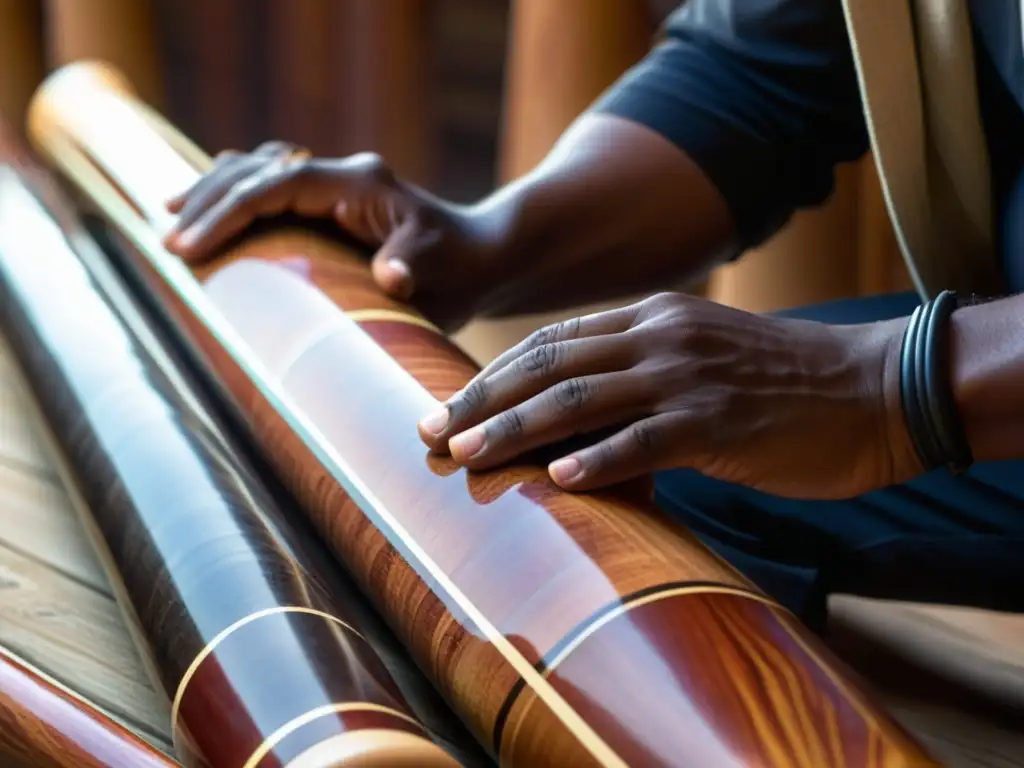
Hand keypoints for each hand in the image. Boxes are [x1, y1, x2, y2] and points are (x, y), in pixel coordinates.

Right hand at [162, 142, 503, 330]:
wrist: (479, 258)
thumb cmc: (460, 264)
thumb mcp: (441, 267)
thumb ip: (412, 266)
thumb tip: (389, 277)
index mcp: (359, 182)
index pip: (279, 184)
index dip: (231, 210)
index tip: (192, 245)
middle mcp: (340, 177)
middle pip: (257, 169)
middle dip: (209, 200)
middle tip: (170, 241)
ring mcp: (332, 189)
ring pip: (257, 172)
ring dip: (214, 193)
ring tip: (172, 221)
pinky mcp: (328, 208)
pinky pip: (270, 191)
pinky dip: (235, 201)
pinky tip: (209, 219)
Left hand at [418, 292, 920, 498]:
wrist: (877, 389)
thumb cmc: (785, 384)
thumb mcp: (702, 361)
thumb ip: (641, 374)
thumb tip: (576, 420)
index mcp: (653, 318)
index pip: (552, 341)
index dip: (493, 375)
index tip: (448, 406)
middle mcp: (660, 338)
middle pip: (548, 365)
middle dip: (481, 401)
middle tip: (429, 433)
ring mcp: (689, 378)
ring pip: (581, 398)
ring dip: (515, 430)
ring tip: (465, 457)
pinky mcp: (721, 424)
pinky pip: (646, 441)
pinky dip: (599, 460)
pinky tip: (557, 480)